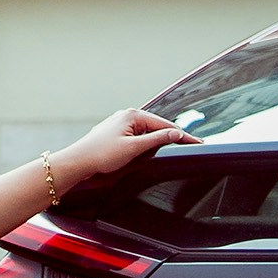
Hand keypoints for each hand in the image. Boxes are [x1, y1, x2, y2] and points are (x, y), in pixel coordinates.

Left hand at [54, 107, 193, 190]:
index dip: (183, 135)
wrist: (79, 161)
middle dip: (174, 136)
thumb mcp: (134, 148)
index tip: (198, 143)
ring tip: (179, 145)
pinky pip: (139, 135)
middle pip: (158, 126)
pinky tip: (155, 147)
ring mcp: (122, 123)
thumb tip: (176, 133)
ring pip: (149, 131)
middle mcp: (127, 115)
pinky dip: (150, 141)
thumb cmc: (102, 154)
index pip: (165, 125)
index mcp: (133, 115)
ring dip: (161, 139)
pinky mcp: (118, 132)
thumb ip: (156, 139)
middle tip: (193, 144)